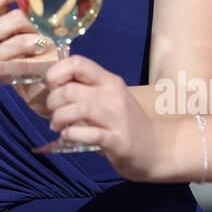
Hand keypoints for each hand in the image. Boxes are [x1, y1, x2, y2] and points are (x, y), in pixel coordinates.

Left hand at [0, 0, 55, 116]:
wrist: (47, 92)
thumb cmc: (31, 59)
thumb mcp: (15, 34)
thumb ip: (4, 14)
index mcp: (43, 10)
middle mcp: (52, 24)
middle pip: (19, 18)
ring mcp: (55, 45)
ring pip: (19, 42)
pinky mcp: (52, 66)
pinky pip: (21, 63)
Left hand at [45, 55, 163, 180]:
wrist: (159, 148)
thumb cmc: (126, 123)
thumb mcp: (109, 98)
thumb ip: (86, 90)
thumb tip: (52, 87)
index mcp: (109, 81)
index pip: (77, 62)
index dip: (56, 73)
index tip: (53, 88)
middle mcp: (113, 95)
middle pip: (70, 89)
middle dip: (52, 102)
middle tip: (53, 113)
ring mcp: (118, 118)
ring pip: (77, 109)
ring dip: (59, 118)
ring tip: (58, 127)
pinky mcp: (119, 141)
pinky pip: (89, 134)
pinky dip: (72, 134)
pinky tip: (68, 136)